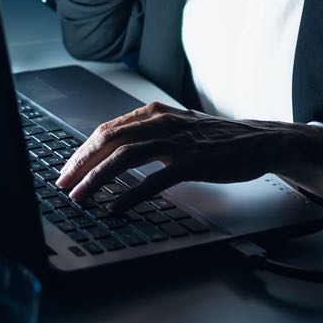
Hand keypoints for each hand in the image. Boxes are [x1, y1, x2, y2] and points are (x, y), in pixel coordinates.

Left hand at [54, 102, 322, 207]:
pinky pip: (154, 180)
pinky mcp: (192, 162)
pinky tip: (117, 208)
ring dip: (97, 179)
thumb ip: (148, 136)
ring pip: (124, 158)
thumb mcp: (177, 129)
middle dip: (80, 164)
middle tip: (63, 185)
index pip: (106, 130)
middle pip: (107, 140)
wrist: (259, 141)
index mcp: (154, 113)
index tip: (66, 170)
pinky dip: (131, 195)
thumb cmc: (217, 140)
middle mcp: (161, 122)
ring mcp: (176, 141)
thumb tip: (113, 153)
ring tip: (80, 197)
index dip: (82, 151)